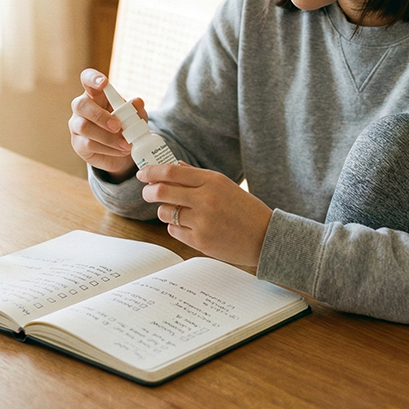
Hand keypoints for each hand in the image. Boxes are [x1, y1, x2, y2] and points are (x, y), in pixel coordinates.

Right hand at [68, 69, 139, 180]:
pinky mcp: (78, 144)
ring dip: (107, 137)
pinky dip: (108, 149)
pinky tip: (120, 150)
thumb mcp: (137, 118)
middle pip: (80, 105)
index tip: (104, 83)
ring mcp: (77, 126)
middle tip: (118, 126)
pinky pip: (88, 144)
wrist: (123, 152)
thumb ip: (137, 110)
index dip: (92, 78)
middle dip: (100, 116)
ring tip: (126, 144)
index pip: (87, 79)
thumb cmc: (126, 127)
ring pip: (84, 127)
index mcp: (95, 94)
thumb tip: (137, 102)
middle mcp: (82, 108)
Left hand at [137, 163, 272, 266]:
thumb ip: (198, 176)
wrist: (265, 237)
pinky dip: (175, 227)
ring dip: (165, 211)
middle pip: (161, 191)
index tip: (143, 173)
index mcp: (212, 181)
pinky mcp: (200, 242)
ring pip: (165, 213)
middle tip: (148, 192)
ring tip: (176, 211)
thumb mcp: (225, 185)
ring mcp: (202, 222)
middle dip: (149, 191)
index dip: (152, 171)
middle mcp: (205, 200)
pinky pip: (173, 231)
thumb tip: (174, 166)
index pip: (172, 172)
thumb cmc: (245, 209)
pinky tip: (189, 225)